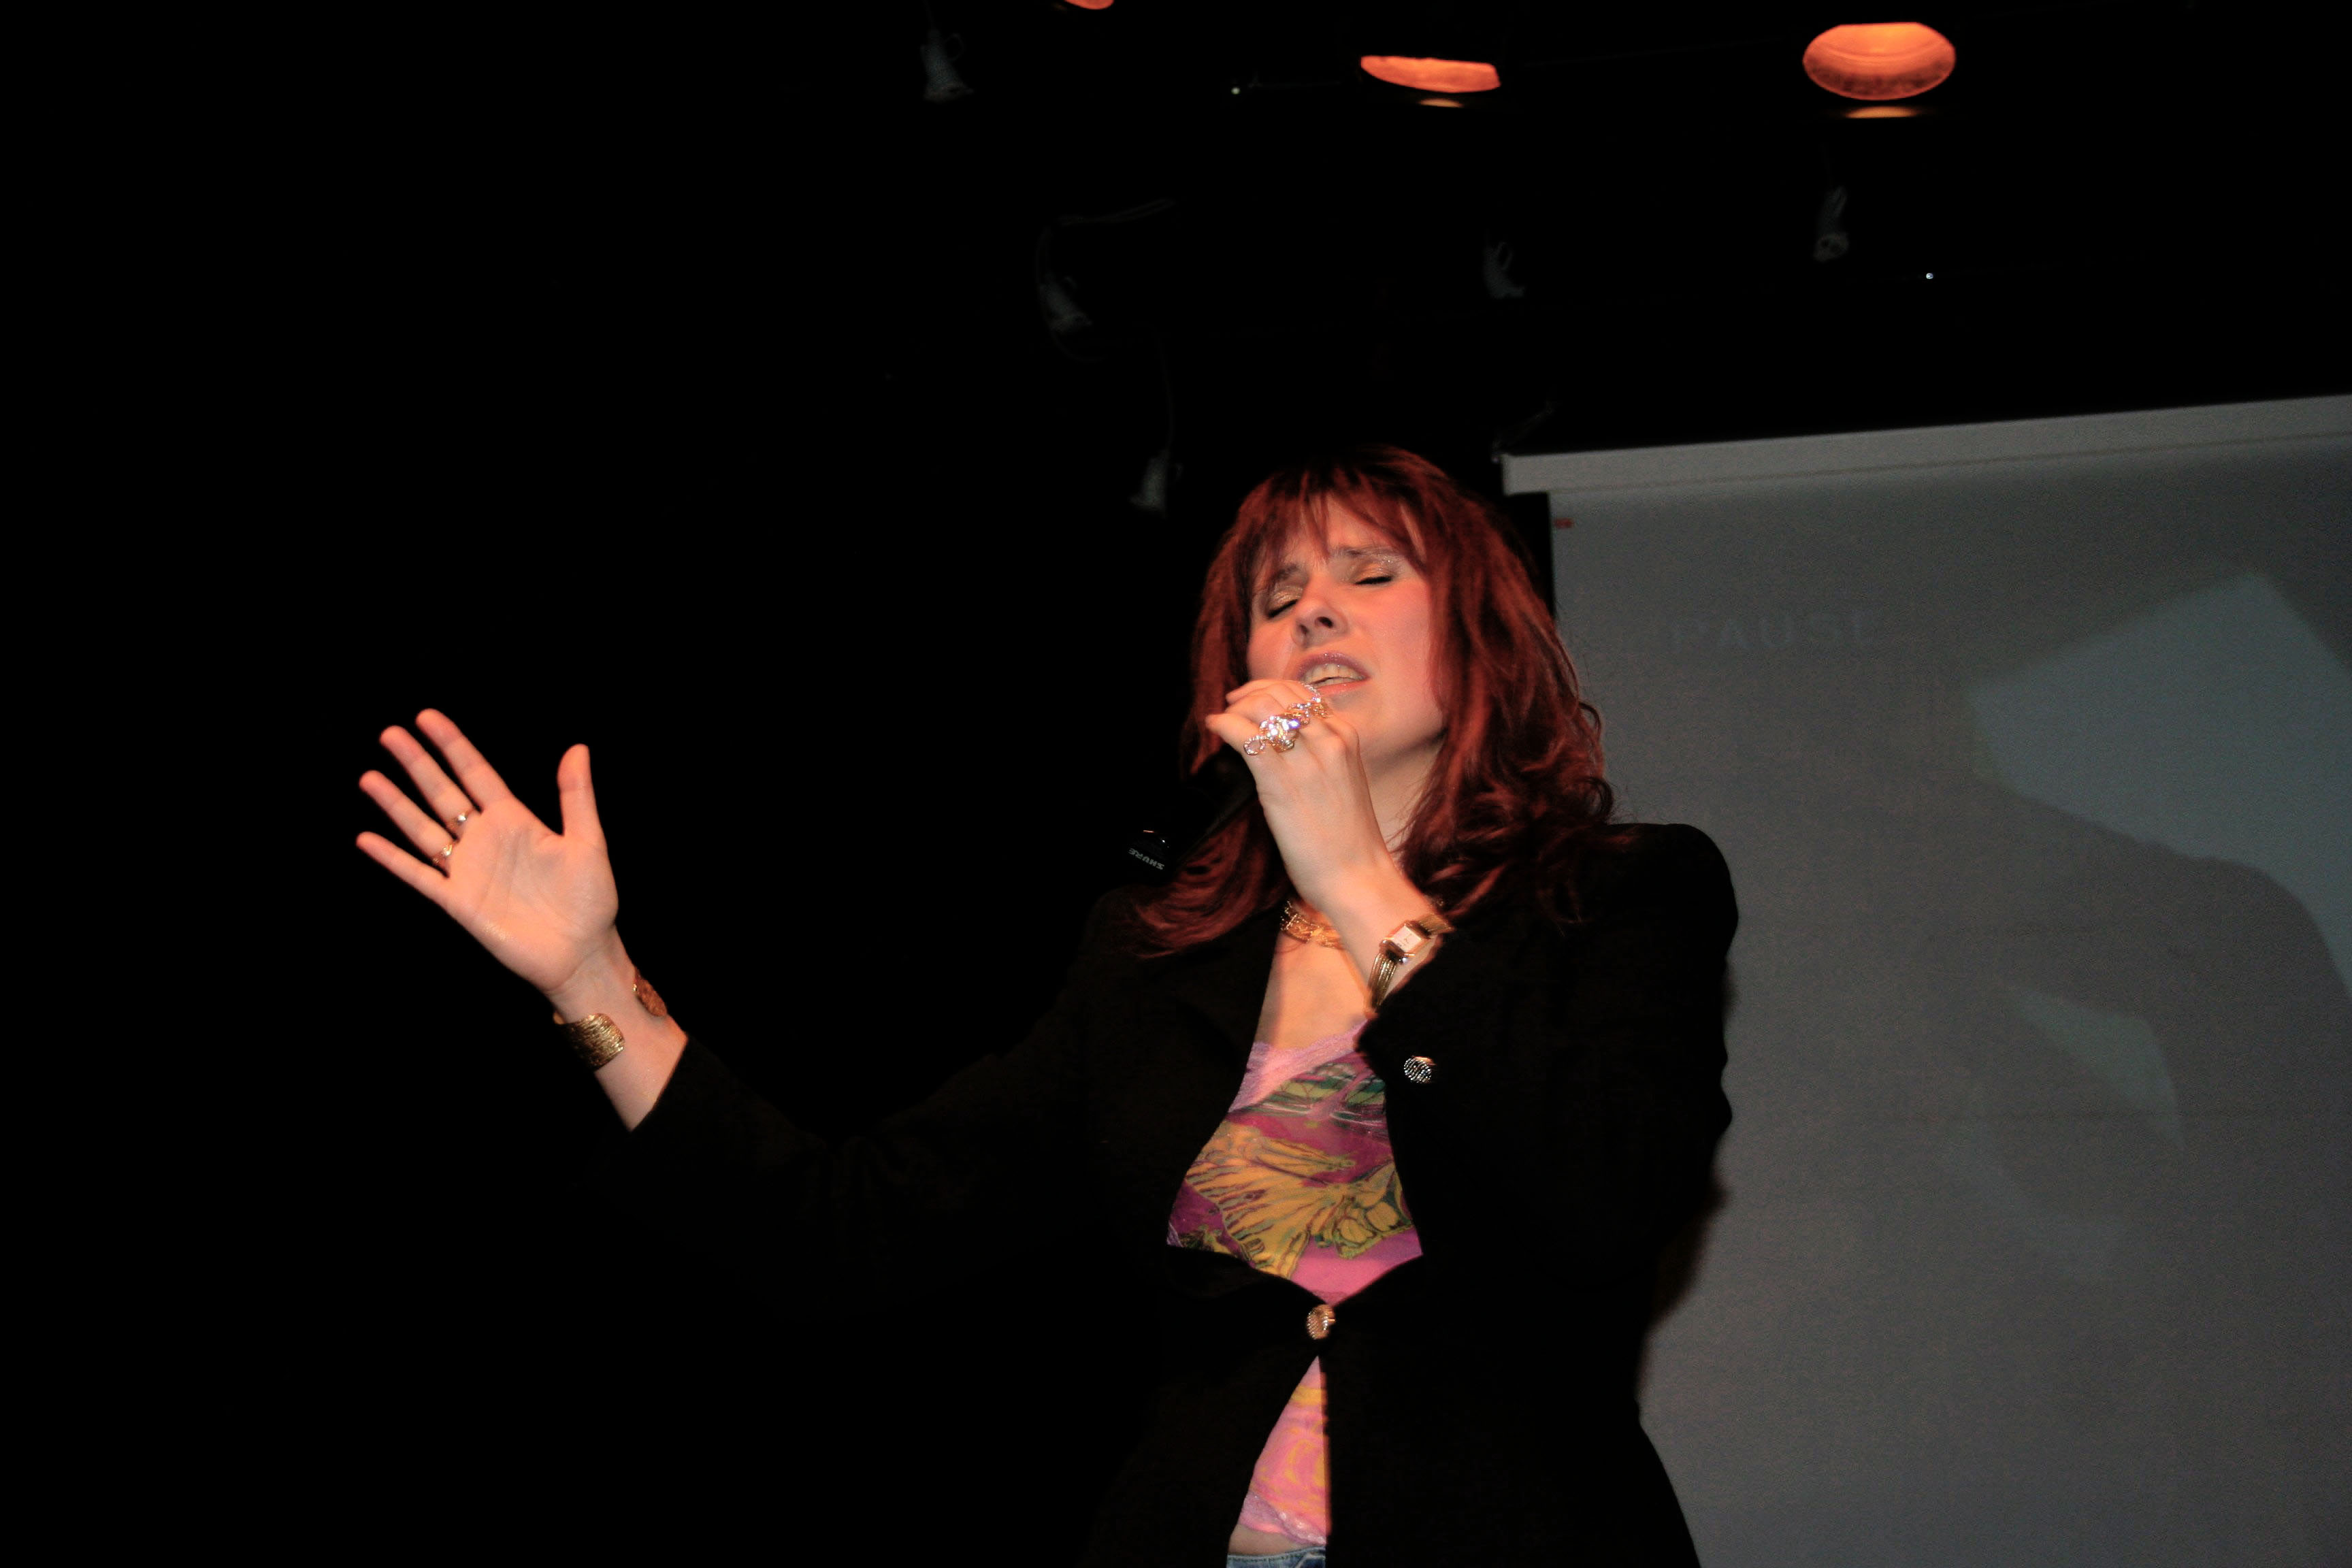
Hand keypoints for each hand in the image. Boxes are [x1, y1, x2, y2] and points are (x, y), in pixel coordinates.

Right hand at [355, 710, 621, 999]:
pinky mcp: (458, 902)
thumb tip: (578, 747)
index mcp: (516, 820)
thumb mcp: (588, 842)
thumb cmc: (591, 900)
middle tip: (390, 734)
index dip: (453, 745)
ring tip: (369, 777)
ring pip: (423, 828)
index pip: (477, 773)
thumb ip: (576, 796)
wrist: (581, 953)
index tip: (427, 717)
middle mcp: (486, 840)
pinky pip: (419, 875)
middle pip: (443, 793)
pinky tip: (366, 838)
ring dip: (397, 804)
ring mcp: (468, 870)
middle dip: (417, 764)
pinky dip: (392, 858)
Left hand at [1204, 679, 1409, 921]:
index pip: (1304, 693)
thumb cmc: (1351, 840)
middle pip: (1279, 693)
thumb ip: (1325, 756)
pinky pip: (1244, 736)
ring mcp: (1305, 760)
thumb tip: (1289, 742)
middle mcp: (1329, 740)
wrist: (1358, 876)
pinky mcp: (1279, 783)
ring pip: (1261, 707)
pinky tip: (1215, 727)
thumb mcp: (1346, 782)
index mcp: (1347, 738)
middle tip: (1233, 706)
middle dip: (1249, 694)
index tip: (1253, 699)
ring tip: (1224, 719)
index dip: (1272, 690)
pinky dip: (1223, 725)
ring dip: (1235, 708)